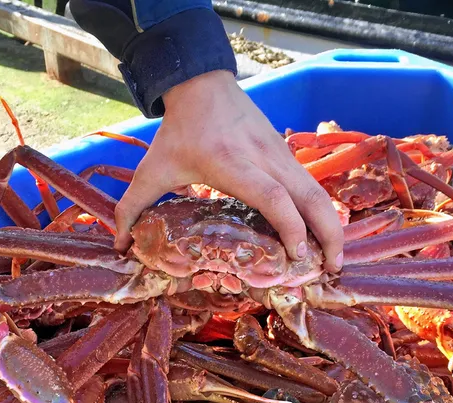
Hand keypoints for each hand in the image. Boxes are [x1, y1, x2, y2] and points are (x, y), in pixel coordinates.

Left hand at [114, 70, 343, 271]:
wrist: (201, 84)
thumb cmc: (177, 132)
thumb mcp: (152, 169)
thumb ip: (132, 206)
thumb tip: (119, 245)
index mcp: (233, 165)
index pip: (272, 196)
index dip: (289, 226)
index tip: (294, 254)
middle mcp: (264, 159)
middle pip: (309, 196)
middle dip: (326, 234)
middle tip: (331, 268)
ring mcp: (280, 154)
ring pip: (318, 190)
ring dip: (331, 225)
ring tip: (333, 258)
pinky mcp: (286, 153)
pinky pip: (311, 184)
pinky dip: (322, 211)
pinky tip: (321, 234)